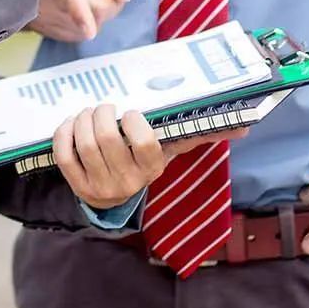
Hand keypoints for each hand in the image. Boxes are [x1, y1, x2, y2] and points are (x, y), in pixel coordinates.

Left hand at [53, 103, 246, 209]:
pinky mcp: (77, 186)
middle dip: (102, 114)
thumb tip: (244, 126)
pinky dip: (64, 134)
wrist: (113, 200)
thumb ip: (197, 134)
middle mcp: (128, 181)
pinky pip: (64, 155)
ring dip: (82, 120)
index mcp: (152, 168)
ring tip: (88, 113)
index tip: (130, 113)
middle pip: (108, 139)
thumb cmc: (142, 162)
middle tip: (104, 107)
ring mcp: (101, 186)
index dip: (133, 122)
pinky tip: (71, 125)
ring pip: (86, 144)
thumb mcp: (168, 150)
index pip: (144, 143)